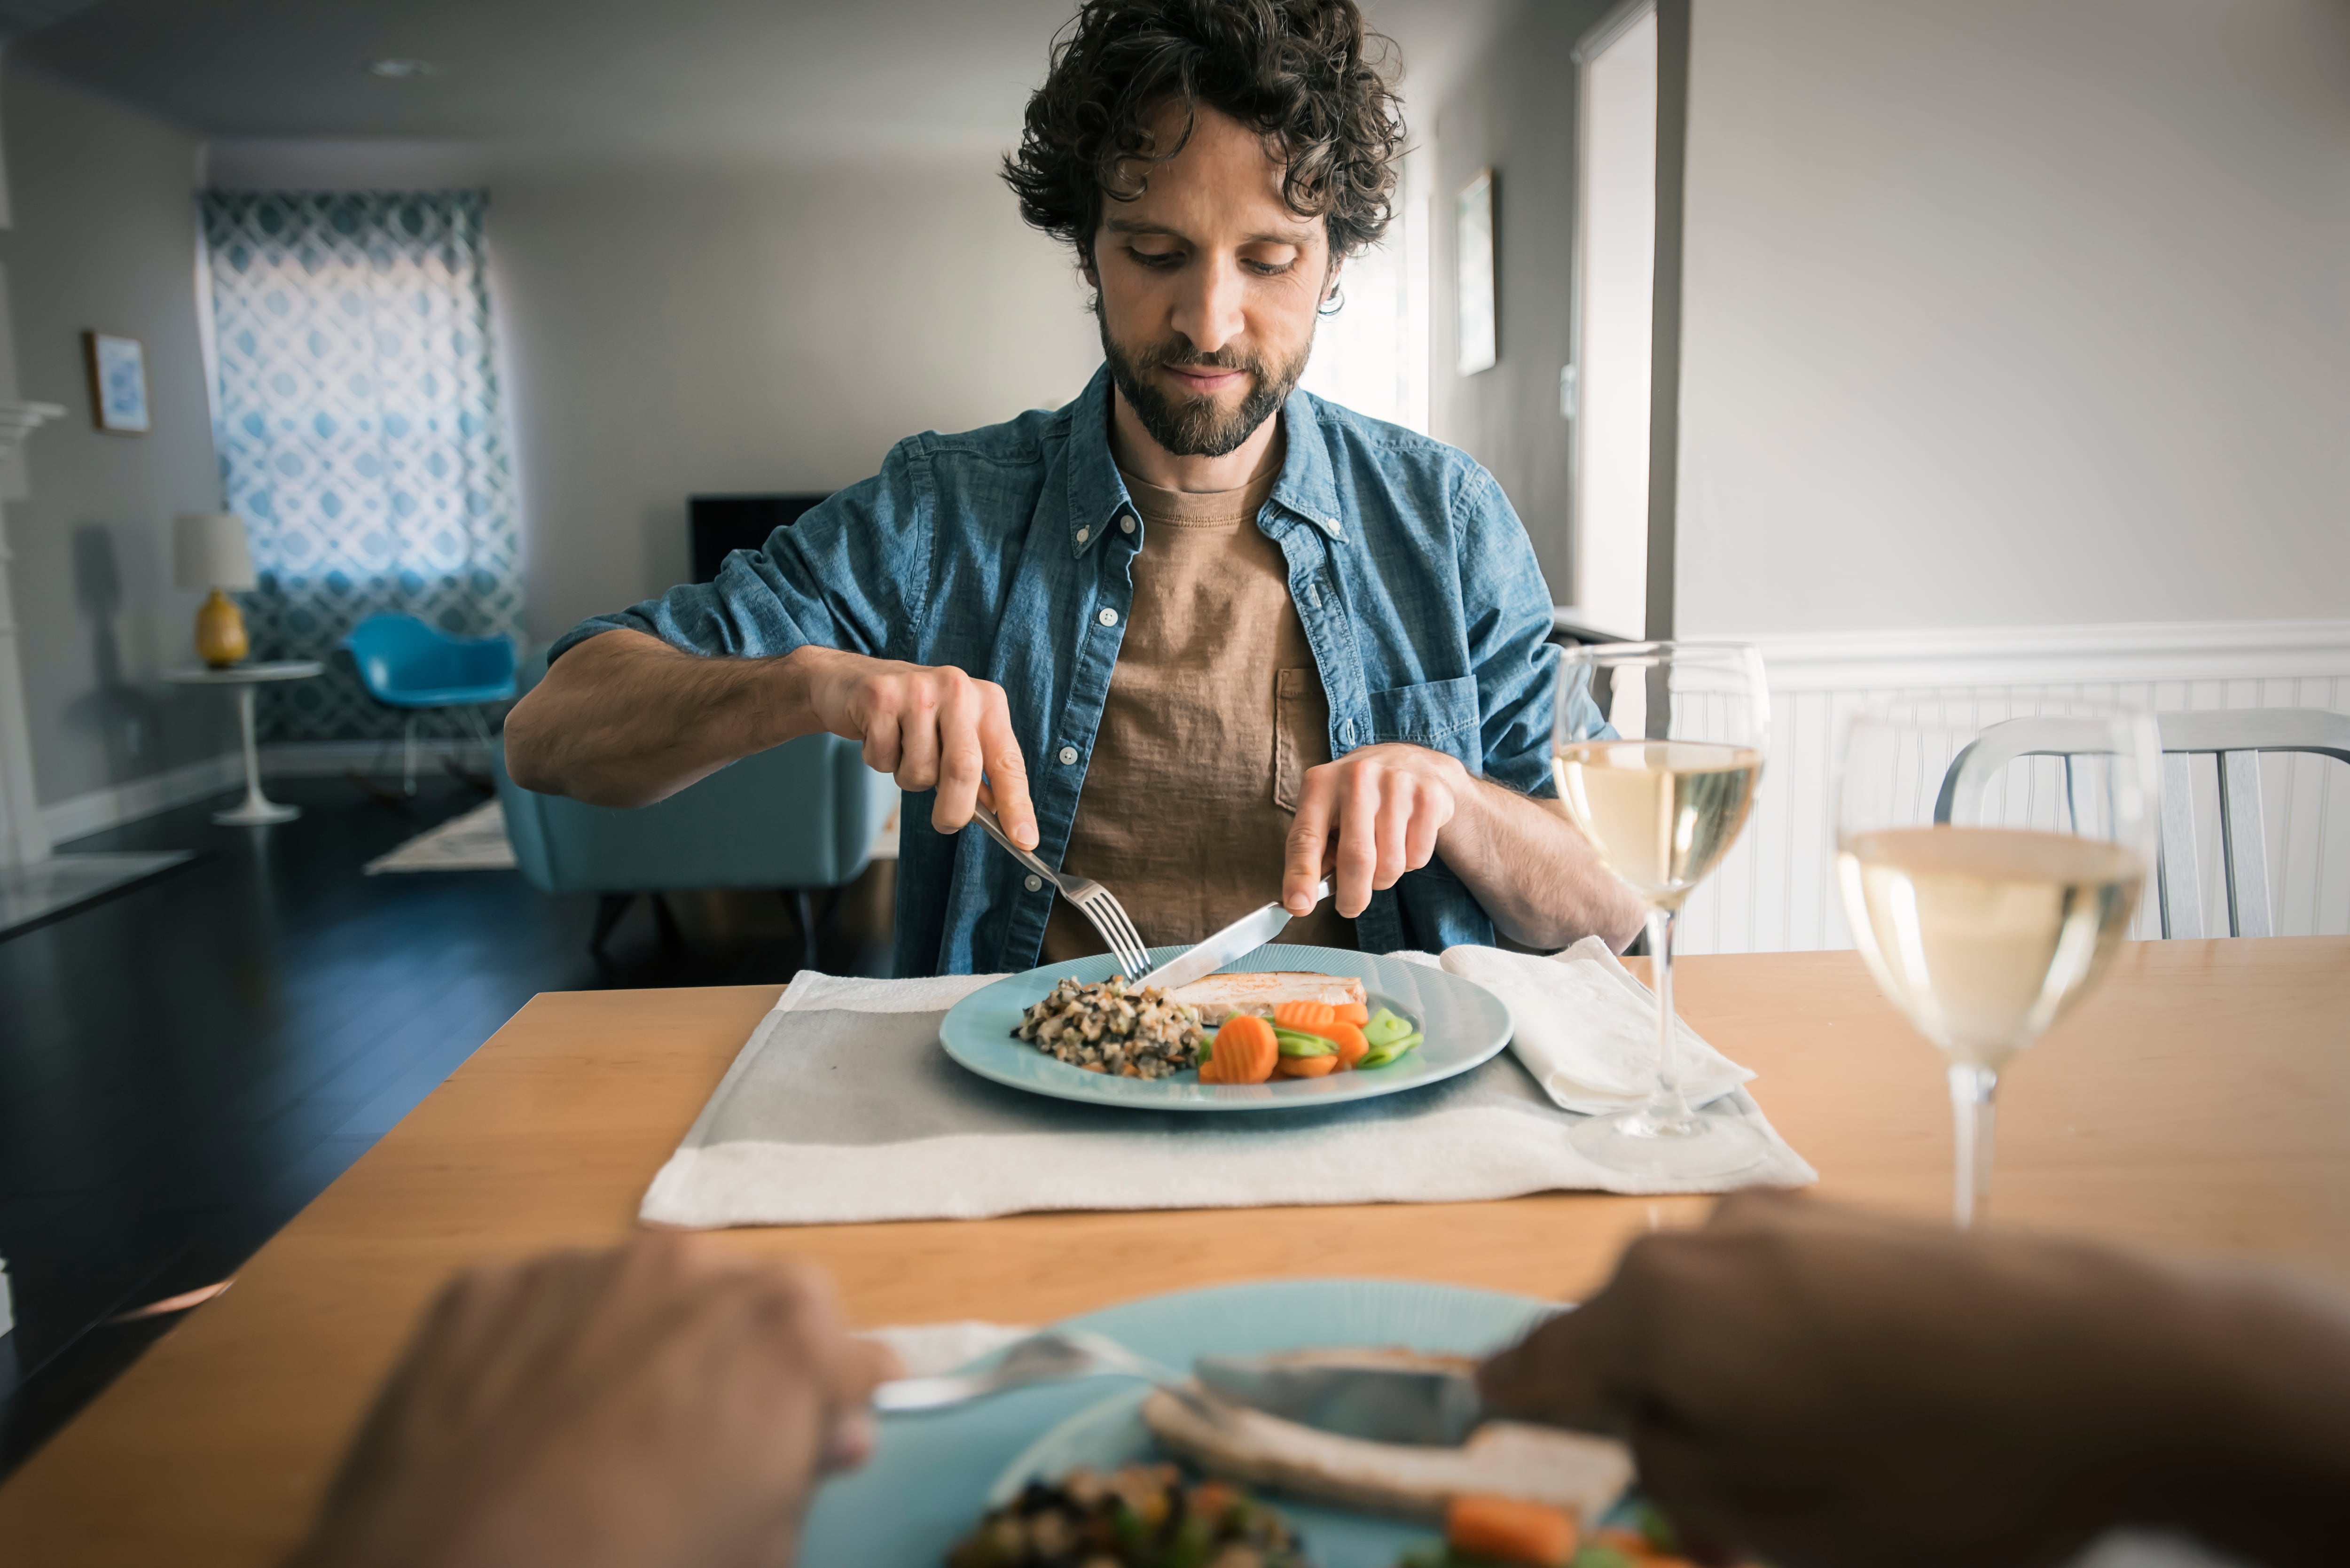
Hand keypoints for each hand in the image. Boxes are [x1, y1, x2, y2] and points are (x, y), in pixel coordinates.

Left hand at [287, 1234, 898, 1567]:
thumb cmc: (636, 1567)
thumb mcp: (763, 1546)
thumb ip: (805, 1470)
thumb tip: (825, 1433)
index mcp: (787, 1328)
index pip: (851, 1352)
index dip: (835, 1403)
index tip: (817, 1439)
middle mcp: (692, 1266)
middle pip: (745, 1304)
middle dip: (737, 1362)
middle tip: (699, 1445)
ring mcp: (580, 1266)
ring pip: (640, 1292)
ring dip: (640, 1344)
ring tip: (599, 1436)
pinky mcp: (484, 1286)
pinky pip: (543, 1308)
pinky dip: (544, 1352)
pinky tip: (522, 1427)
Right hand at [789, 646, 1035, 845]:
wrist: (850, 681)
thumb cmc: (912, 716)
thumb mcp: (955, 735)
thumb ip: (978, 771)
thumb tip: (998, 817)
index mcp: (987, 701)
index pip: (1008, 761)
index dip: (1017, 804)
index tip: (1025, 841)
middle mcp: (958, 689)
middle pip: (962, 769)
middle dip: (954, 810)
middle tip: (945, 824)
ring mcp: (917, 689)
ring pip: (919, 770)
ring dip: (908, 778)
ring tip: (902, 751)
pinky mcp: (880, 697)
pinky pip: (884, 759)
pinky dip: (881, 762)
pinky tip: (880, 736)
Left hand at [1283, 742, 1465, 918]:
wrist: (1412, 762)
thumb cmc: (1357, 797)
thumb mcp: (1327, 812)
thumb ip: (1317, 851)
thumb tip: (1307, 898)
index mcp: (1321, 784)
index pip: (1306, 838)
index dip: (1301, 876)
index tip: (1299, 906)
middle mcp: (1357, 778)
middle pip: (1356, 859)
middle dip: (1353, 896)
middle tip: (1350, 907)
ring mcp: (1396, 785)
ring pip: (1390, 865)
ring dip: (1383, 879)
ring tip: (1380, 859)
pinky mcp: (1428, 797)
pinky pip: (1418, 858)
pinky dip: (1410, 864)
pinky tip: (1404, 841)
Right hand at [1475, 1193, 2229, 1567]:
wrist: (2111, 1367)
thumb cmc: (1917, 1458)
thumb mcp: (1759, 1514)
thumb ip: (1668, 1471)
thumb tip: (1647, 1434)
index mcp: (1651, 1305)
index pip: (1541, 1359)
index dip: (1513, 1401)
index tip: (1489, 1413)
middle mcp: (1702, 1241)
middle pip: (1635, 1336)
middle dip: (1653, 1416)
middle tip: (1708, 1507)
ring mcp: (1790, 1222)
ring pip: (1719, 1321)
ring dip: (1733, 1390)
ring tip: (1808, 1474)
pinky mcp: (1866, 1230)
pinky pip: (1791, 1302)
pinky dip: (1796, 1358)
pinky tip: (1867, 1414)